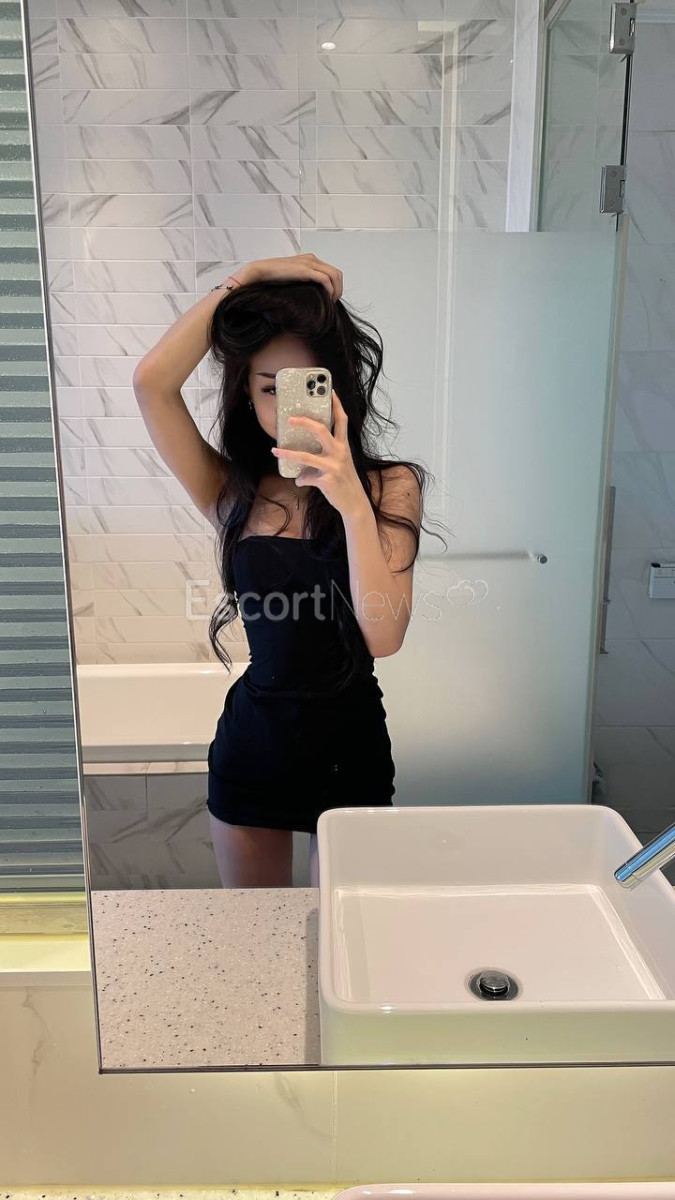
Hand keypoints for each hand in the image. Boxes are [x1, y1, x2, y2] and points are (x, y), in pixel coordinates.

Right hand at [237, 253, 342, 300]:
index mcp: (309, 260)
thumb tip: (311, 295)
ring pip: (335, 276)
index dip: (335, 286)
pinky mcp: (305, 270)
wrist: (259, 272)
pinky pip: (326, 280)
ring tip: (331, 302)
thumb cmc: (272, 278)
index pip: (332, 271)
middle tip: (333, 302)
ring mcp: (309, 263)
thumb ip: (303, 282)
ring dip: (336, 291)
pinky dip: (329, 290)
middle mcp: (311, 259)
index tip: (330, 299)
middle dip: (339, 289)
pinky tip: (326, 299)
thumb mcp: (292, 279)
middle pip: (337, 273)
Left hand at [270, 390, 367, 520]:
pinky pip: (306, 477)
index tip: (330, 391)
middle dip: (305, 422)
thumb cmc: (344, 480)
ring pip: (306, 456)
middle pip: (321, 430)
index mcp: (343, 446)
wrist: (354, 502)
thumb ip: (324, 455)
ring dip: (288, 453)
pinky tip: (299, 480)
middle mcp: (340, 453)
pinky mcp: (327, 481)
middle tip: (290, 418)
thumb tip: (302, 456)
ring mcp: (333, 466)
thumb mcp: (339, 463)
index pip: (341, 420)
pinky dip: (301, 479)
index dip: (336, 405)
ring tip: (275, 450)